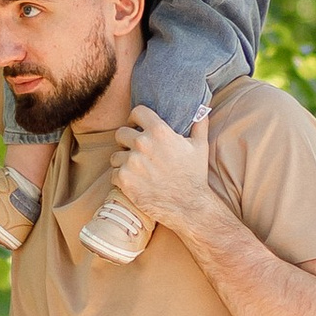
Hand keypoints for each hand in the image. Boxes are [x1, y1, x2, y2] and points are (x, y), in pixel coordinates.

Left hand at [109, 105, 218, 232]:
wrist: (189, 205)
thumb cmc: (194, 175)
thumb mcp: (200, 147)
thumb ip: (199, 124)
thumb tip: (202, 109)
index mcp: (159, 132)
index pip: (137, 112)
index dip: (136, 118)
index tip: (137, 125)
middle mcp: (142, 144)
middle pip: (121, 133)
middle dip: (126, 140)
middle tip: (135, 151)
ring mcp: (131, 162)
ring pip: (115, 155)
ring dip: (122, 161)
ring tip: (135, 169)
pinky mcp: (124, 179)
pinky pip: (113, 173)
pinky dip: (121, 178)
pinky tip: (134, 182)